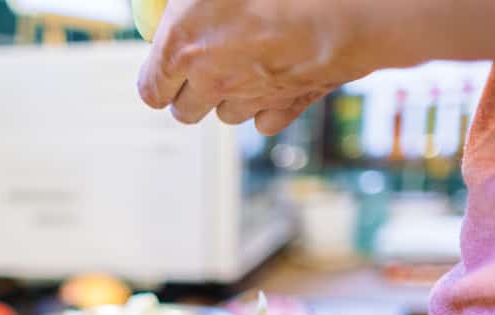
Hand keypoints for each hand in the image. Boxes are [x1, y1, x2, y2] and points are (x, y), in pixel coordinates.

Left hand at [137, 0, 400, 134]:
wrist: (345, 4)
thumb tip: (177, 2)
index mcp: (181, 46)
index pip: (149, 89)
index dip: (156, 80)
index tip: (168, 66)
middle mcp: (211, 81)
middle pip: (185, 112)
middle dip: (190, 94)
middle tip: (205, 68)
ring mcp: (250, 99)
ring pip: (226, 116)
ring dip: (229, 98)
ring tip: (247, 64)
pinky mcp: (287, 108)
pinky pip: (264, 122)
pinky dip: (266, 107)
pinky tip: (276, 76)